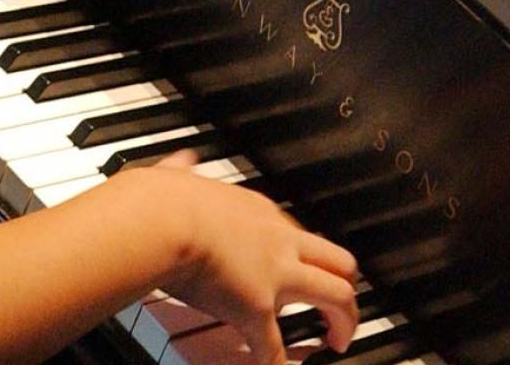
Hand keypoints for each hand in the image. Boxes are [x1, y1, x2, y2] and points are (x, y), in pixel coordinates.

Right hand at [147, 152, 359, 363]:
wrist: (161, 220)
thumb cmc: (162, 202)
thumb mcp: (180, 176)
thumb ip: (184, 172)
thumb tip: (182, 163)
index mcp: (260, 212)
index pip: (299, 235)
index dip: (306, 257)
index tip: (304, 268)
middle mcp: (279, 242)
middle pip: (339, 261)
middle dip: (348, 286)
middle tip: (345, 309)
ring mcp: (275, 275)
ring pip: (337, 295)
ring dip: (344, 322)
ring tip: (339, 342)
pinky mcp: (257, 309)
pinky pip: (275, 348)